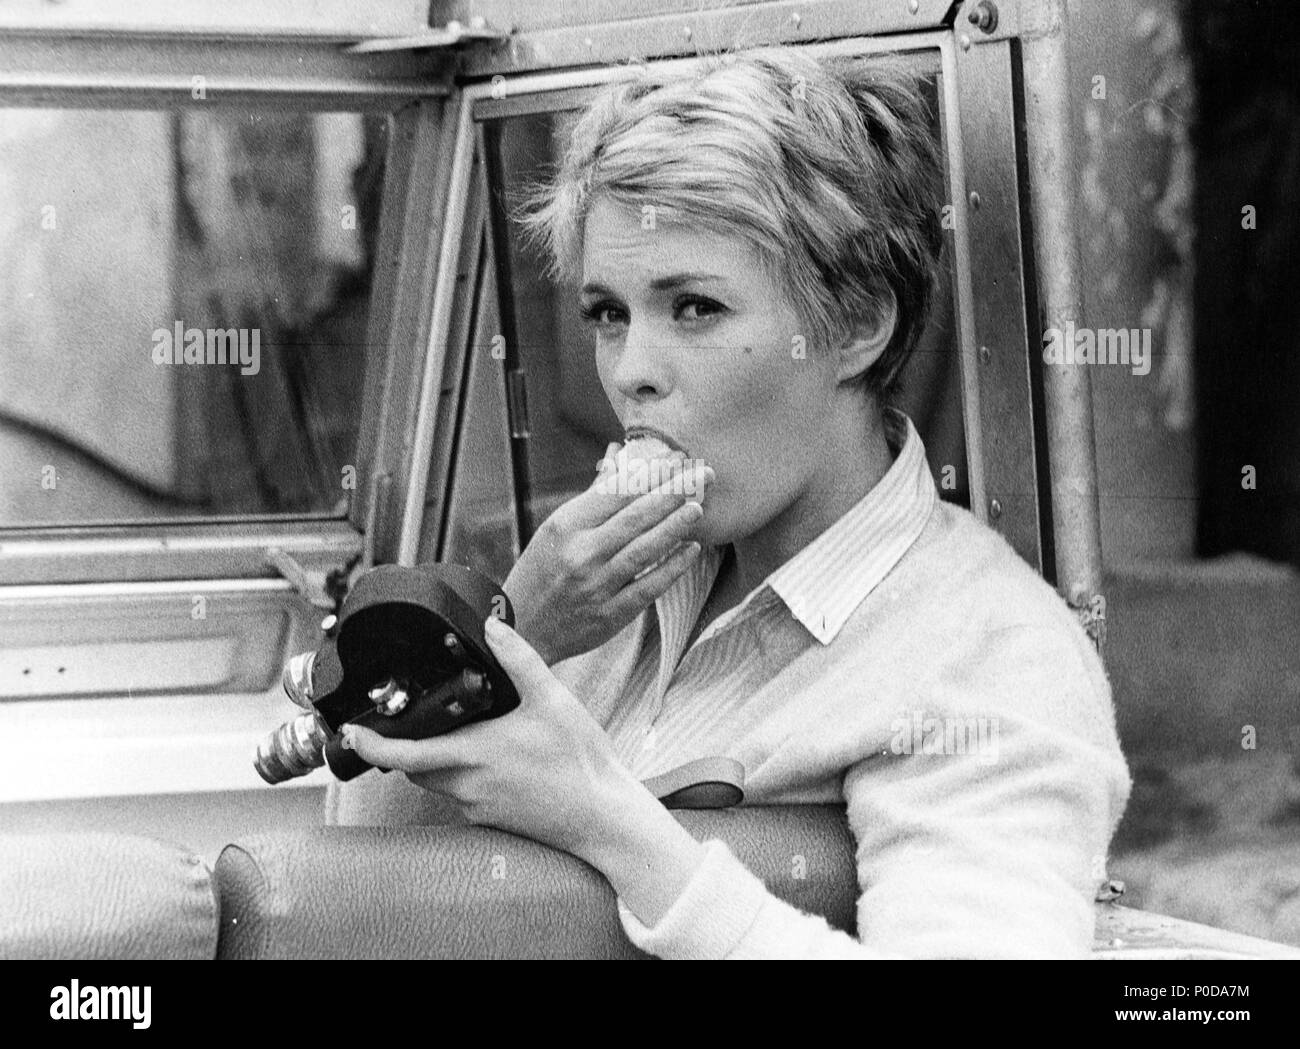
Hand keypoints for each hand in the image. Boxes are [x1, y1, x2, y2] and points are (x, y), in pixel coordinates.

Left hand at [343, 615, 709, 923]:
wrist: (603, 817)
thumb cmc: (580, 762)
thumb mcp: (553, 699)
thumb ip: (518, 660)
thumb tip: (491, 627)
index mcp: (474, 754)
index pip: (404, 755)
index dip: (371, 744)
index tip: (349, 732)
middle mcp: (467, 786)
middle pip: (415, 768)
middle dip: (406, 746)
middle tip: (408, 722)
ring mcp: (478, 807)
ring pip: (438, 782)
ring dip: (436, 760)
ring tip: (459, 732)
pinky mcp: (492, 819)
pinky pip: (462, 795)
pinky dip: (464, 775)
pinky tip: (494, 759)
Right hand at [503, 451, 713, 664]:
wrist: (521, 630)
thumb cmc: (540, 572)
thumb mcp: (555, 530)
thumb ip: (592, 498)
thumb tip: (618, 459)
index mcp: (566, 526)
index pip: (617, 492)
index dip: (653, 474)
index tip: (679, 460)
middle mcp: (581, 554)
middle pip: (636, 517)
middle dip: (675, 492)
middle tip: (705, 475)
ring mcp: (595, 586)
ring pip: (644, 550)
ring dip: (676, 526)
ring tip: (699, 508)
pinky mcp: (609, 615)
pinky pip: (647, 588)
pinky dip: (672, 569)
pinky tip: (691, 551)